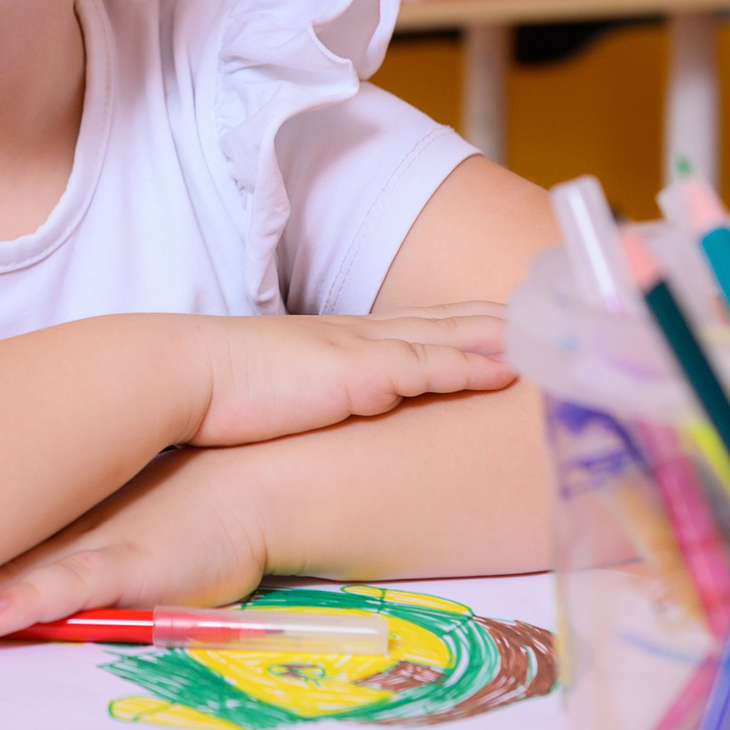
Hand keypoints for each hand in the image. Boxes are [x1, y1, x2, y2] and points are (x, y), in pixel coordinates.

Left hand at [0, 446, 272, 641]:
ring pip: (11, 579)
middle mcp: (58, 532)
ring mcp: (92, 547)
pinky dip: (31, 603)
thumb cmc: (182, 504)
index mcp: (46, 521)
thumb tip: (1, 555)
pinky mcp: (131, 565)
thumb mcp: (105, 517)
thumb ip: (56, 537)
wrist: (256, 483)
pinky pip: (74, 589)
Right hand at [191, 302, 512, 447]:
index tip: (493, 316)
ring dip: (497, 335)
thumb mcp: (273, 392)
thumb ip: (303, 399)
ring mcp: (363, 351)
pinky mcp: (362, 374)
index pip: (409, 324)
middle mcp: (357, 336)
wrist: (186, 375)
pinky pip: (431, 367)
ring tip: (543, 333)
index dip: (454, 319)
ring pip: (448, 336)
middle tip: (541, 310)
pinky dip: (471, 364)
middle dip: (491, 316)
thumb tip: (310, 419)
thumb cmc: (216, 391)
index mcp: (336, 339)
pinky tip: (506, 368)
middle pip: (440, 319)